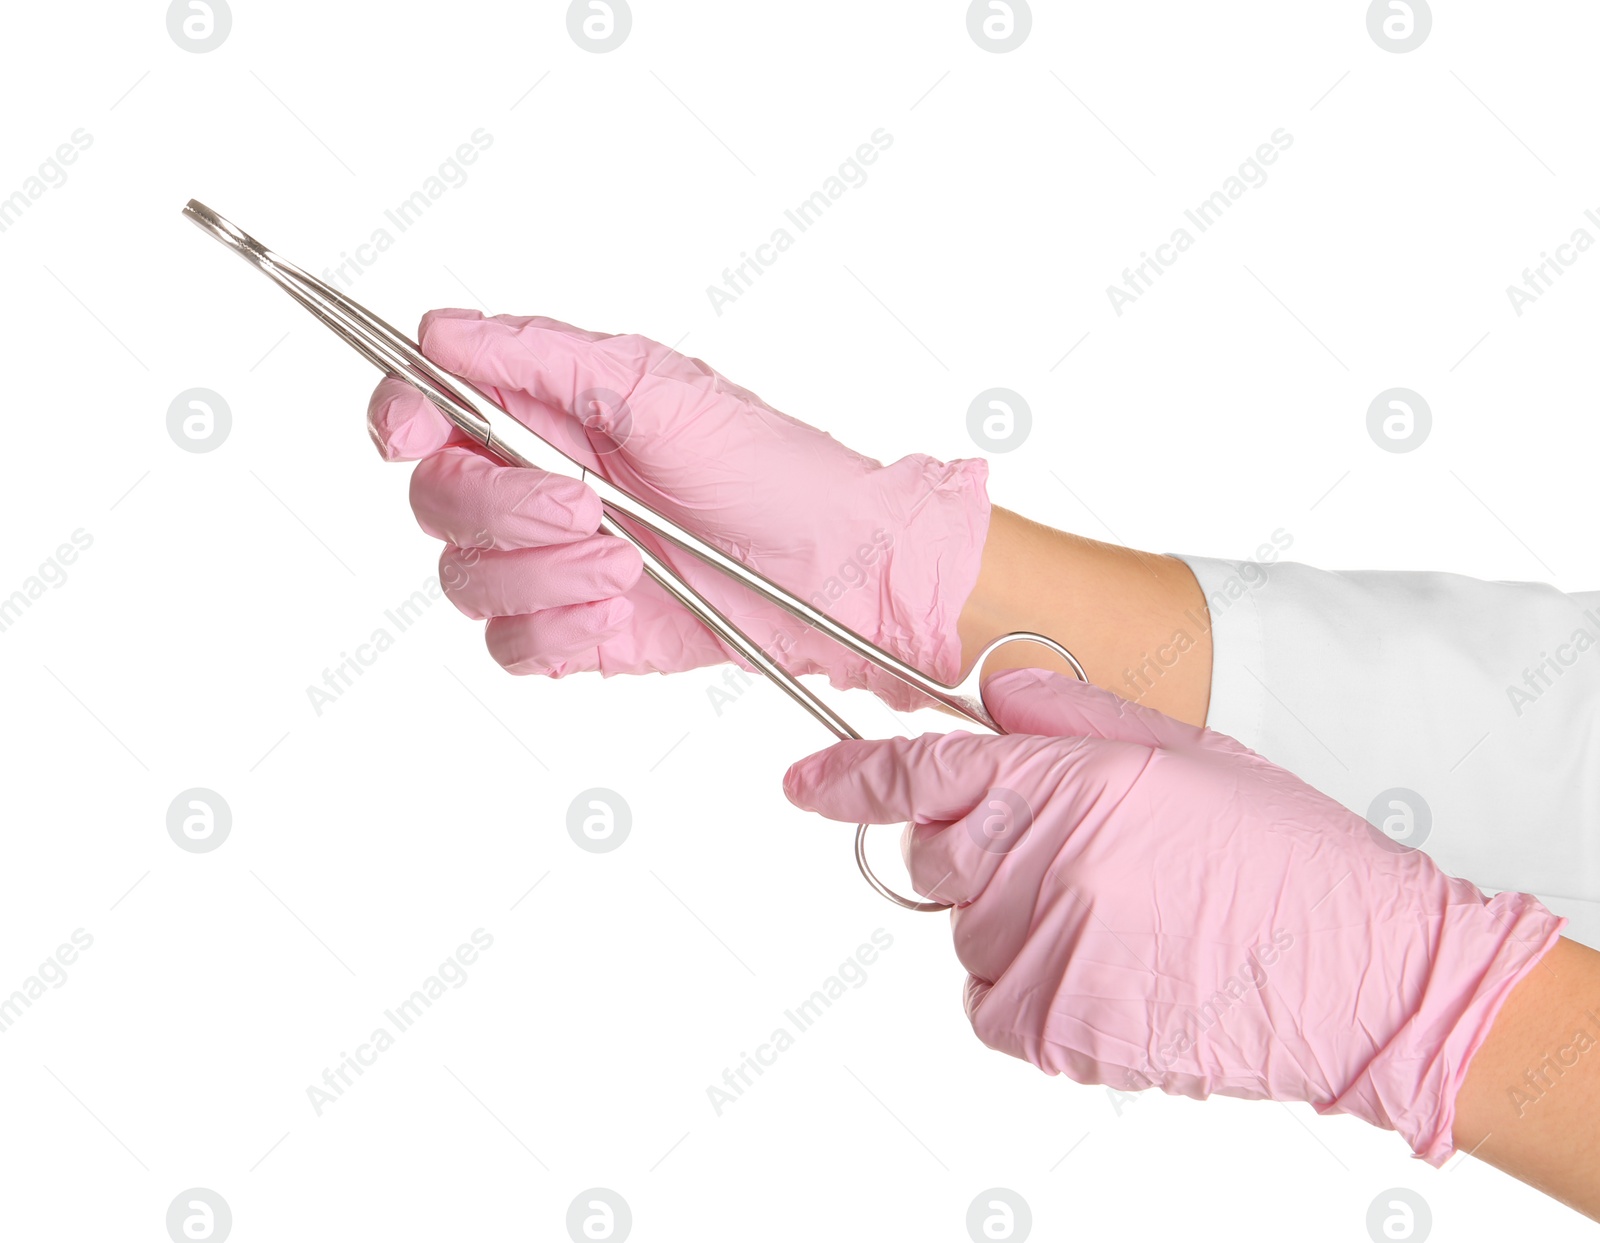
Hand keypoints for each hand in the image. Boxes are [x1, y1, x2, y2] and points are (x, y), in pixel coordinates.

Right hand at [367, 310, 991, 707]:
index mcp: (546, 412)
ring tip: (628, 562)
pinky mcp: (574, 631)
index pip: (425, 405)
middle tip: (584, 507)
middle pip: (435, 500)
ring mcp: (551, 563)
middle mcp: (536, 484)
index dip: (400, 418)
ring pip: (466, 580)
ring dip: (545, 573)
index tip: (411, 433)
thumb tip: (438, 330)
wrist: (833, 573)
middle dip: (501, 508)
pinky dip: (562, 629)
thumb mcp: (658, 388)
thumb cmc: (770, 470)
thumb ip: (539, 358)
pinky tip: (624, 607)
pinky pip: (511, 645)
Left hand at [782, 668, 1564, 1164]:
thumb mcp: (1187, 751)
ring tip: (1121, 915)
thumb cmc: (1288, 854)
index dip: (850, 779)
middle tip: (1068, 850)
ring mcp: (1043, 954)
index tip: (807, 783)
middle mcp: (1039, 868)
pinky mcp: (1055, 1031)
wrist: (1367, 973)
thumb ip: (1072, 719)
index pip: (920, 775)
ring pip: (966, 930)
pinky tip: (1107, 966)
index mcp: (1066, 785)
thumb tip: (991, 699)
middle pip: (933, 856)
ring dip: (1012, 918)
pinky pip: (988, 999)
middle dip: (973, 846)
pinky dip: (1026, 984)